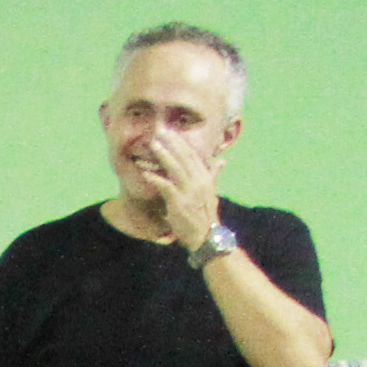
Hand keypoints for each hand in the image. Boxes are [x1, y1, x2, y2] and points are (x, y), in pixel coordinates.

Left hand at [137, 126, 222, 253]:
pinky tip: (145, 173)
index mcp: (205, 177)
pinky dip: (155, 178)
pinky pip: (166, 186)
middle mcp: (199, 181)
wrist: (206, 236)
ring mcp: (189, 191)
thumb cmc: (205, 214)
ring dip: (163, 155)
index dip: (181, 142)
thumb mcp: (211, 192)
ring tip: (153, 145)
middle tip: (159, 130)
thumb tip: (221, 162)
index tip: (170, 131)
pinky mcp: (180, 203)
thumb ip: (213, 175)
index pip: (193, 155)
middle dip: (172, 142)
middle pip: (184, 157)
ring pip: (176, 168)